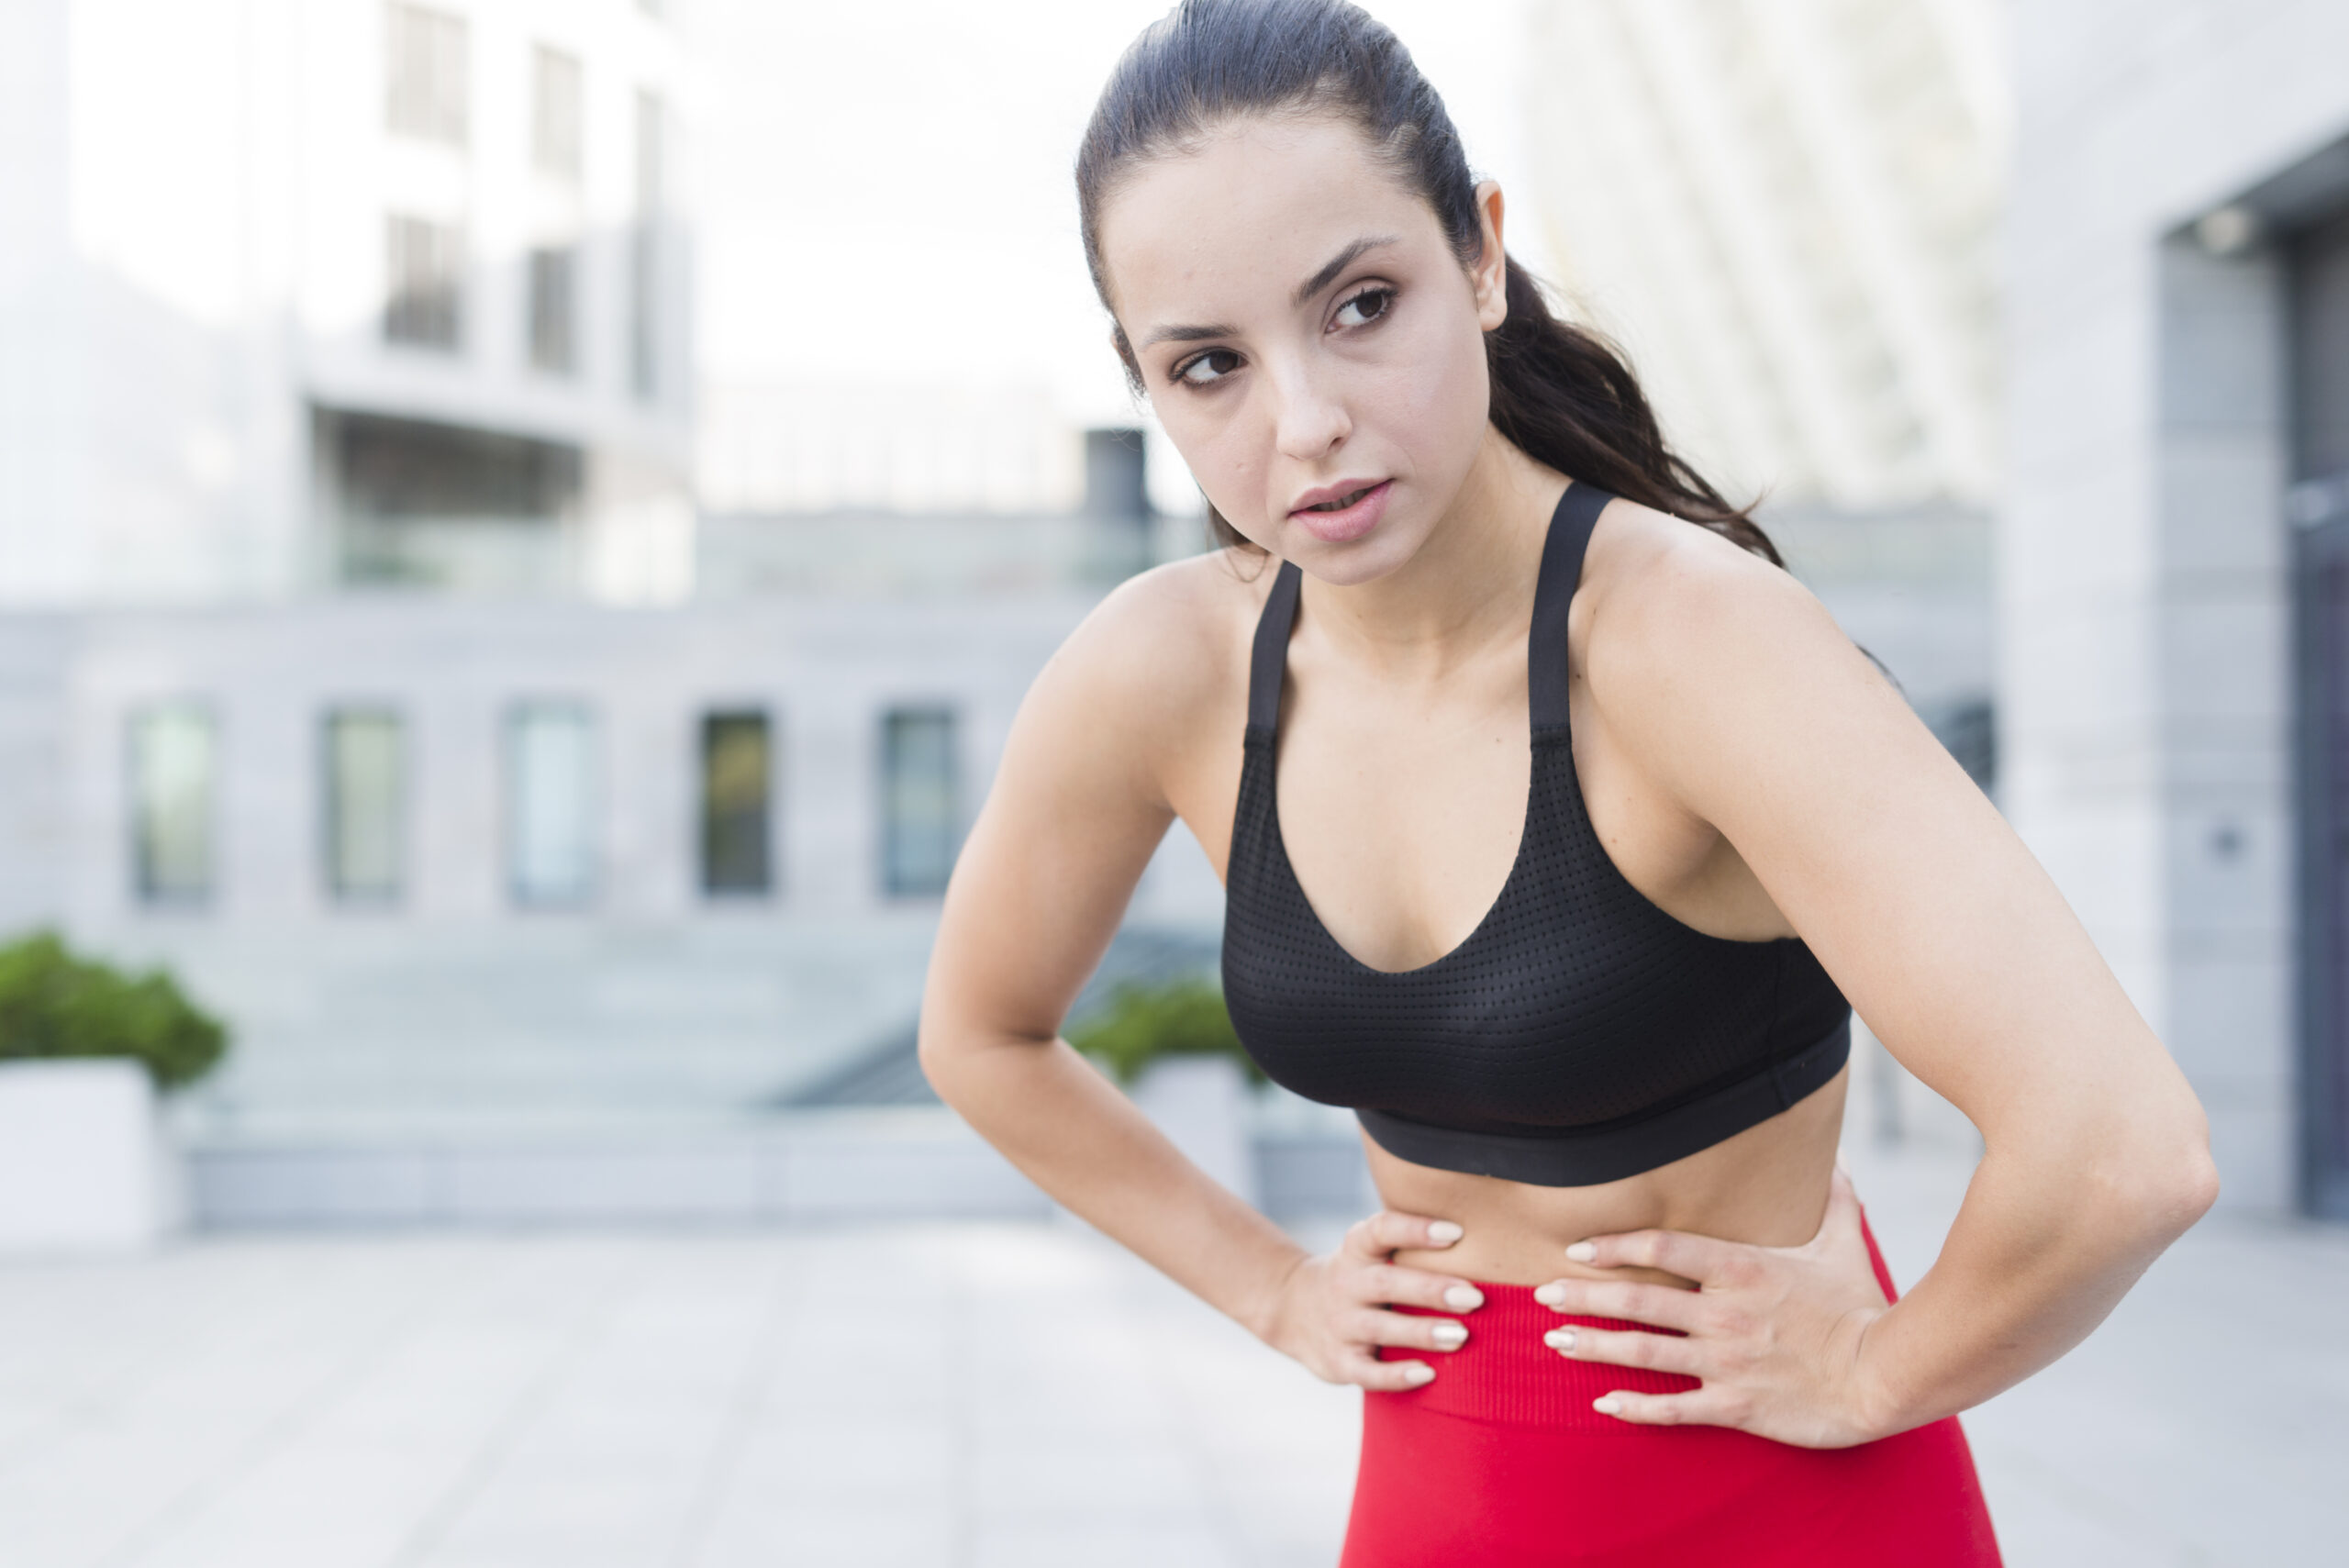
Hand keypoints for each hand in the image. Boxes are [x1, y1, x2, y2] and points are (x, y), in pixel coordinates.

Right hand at [1260, 1210, 1486, 1390]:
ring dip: (1420, 1332)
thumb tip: (1485, 1243)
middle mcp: (1345, 1283)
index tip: (1456, 1232)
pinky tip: (1428, 1373)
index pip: (1382, 1230)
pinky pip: (1367, 1372)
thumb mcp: (1370, 1251)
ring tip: (1460, 1336)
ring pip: (1379, 1328)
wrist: (1294, 1308)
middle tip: (1475, 1297)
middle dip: (1431, 1289)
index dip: (1415, 1230)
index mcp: (1357, 1250)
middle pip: (1386, 1283)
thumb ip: (1410, 1246)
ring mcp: (1339, 1324)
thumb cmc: (1361, 1276)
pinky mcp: (1339, 1362)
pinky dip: (1396, 1375)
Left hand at [1533, 1158, 1895, 1447]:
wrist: (1887, 1376)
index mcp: (1741, 1268)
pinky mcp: (1737, 1406)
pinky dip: (1634, 1407)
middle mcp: (1724, 1313)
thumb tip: (1837, 1159)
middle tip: (1541, 1293)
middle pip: (1638, 1298)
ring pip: (1644, 1351)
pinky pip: (1674, 1409)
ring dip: (1593, 1345)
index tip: (1578, 1248)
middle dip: (1583, 1296)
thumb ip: (1834, 1200)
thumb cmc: (1863, 1308)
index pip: (1662, 1246)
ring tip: (1554, 1341)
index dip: (1614, 1244)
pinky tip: (1602, 1403)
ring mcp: (1727, 1362)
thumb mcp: (1843, 1245)